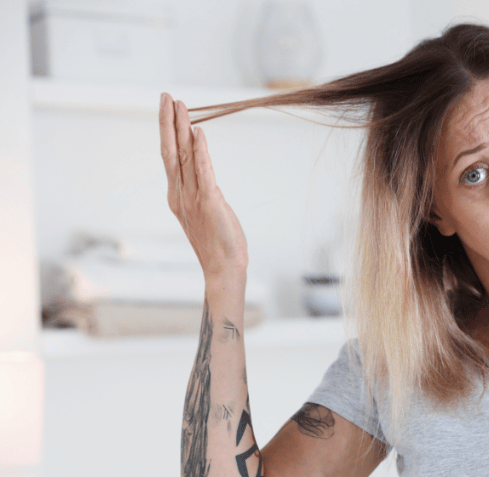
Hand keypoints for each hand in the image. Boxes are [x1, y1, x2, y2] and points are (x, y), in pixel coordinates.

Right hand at [159, 93, 247, 278]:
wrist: (223, 269)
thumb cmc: (218, 243)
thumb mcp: (207, 212)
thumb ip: (203, 193)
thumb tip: (205, 178)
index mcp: (177, 195)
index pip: (170, 156)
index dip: (168, 131)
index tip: (168, 109)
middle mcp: (180, 193)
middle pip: (171, 150)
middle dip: (168, 122)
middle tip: (166, 96)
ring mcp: (192, 197)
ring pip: (183, 156)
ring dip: (181, 128)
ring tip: (179, 104)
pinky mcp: (209, 202)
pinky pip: (203, 171)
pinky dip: (200, 150)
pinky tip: (198, 132)